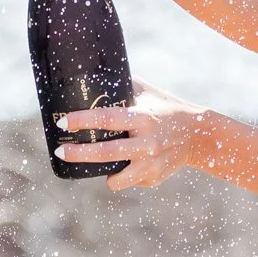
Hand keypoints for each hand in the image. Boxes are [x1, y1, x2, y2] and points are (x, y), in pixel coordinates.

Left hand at [57, 86, 203, 189]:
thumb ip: (123, 85)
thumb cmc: (166, 108)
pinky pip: (128, 180)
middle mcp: (147, 143)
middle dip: (78, 153)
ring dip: (98, 171)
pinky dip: (120, 175)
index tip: (62, 123)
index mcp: (142, 118)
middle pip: (105, 153)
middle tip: (60, 151)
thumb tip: (92, 77)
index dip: (81, 121)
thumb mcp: (148, 92)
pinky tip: (123, 165)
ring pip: (117, 178)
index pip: (106, 119)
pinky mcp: (154, 178)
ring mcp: (151, 164)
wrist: (197, 135)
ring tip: (88, 165)